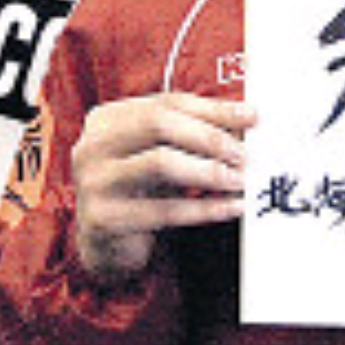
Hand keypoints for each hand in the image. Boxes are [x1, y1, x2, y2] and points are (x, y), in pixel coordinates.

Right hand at [72, 93, 255, 284]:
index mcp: (109, 119)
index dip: (214, 109)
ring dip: (209, 171)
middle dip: (209, 137)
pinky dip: (203, 209)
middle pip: (159, 124)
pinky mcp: (103, 218)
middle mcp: (94, 144)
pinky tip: (230, 208)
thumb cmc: (139, 188)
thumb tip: (246, 119)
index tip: (251, 117)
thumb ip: (194, 130)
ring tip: (239, 180)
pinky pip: (163, 210)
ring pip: (160, 163)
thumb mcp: (162, 152)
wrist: (106, 242)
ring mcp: (94, 181)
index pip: (168, 103)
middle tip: (243, 153)